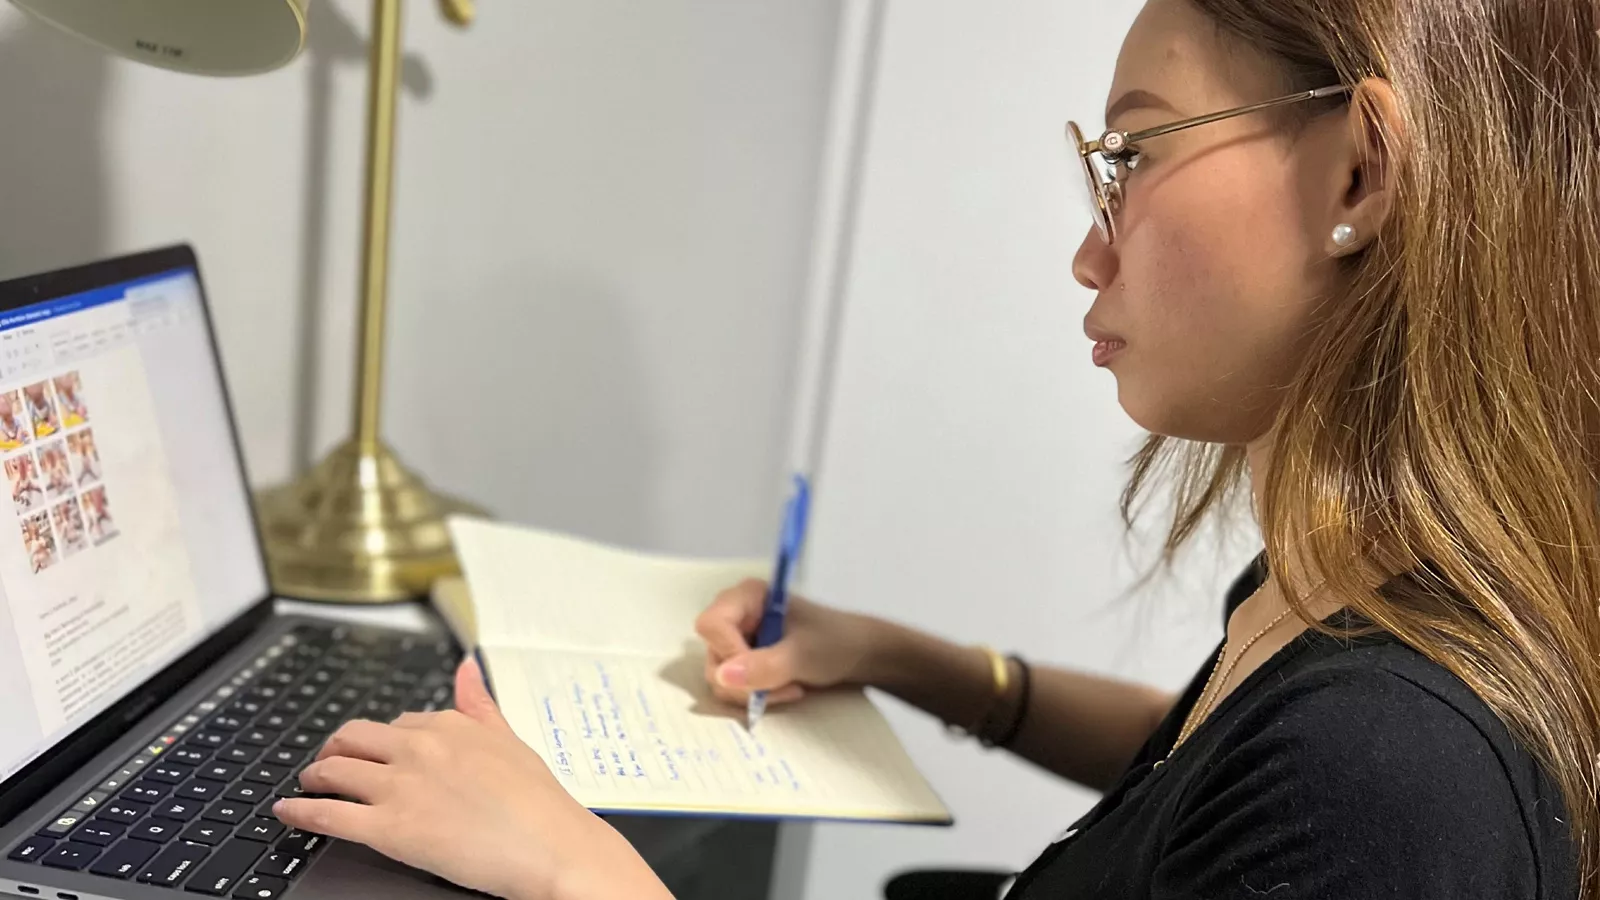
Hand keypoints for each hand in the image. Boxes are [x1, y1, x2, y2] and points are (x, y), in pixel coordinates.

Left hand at [273, 659, 670, 899]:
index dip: (380, 740)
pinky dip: (300, 811)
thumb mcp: (511, 740)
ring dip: (313, 776)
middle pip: (353, 738)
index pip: (396, 723)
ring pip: (334, 770)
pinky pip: (328, 814)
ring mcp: (401, 786)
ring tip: (307, 785)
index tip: (373, 750)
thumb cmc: (540, 804)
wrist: (552, 847)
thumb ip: (480, 704)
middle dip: (335, 749)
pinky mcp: (388, 828)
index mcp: (448, 725)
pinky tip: (288, 812)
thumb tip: (467, 667)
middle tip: (329, 764)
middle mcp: (419, 747)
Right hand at [695, 579, 880, 706]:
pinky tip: (785, 689)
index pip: (712, 625)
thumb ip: (763, 666)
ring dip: (752, 691)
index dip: (729, 653)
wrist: (860, 654)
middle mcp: (736, 614)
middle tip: (779, 686)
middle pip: (713, 654)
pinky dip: (755, 694)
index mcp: (747, 596)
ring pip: (720, 676)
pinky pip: (732, 685)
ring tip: (788, 688)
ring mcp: (739, 639)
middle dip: (744, 680)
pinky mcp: (745, 660)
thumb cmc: (836, 642)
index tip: (760, 672)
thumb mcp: (802, 655)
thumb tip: (720, 677)